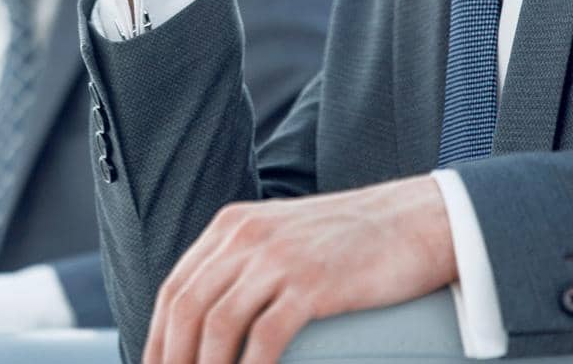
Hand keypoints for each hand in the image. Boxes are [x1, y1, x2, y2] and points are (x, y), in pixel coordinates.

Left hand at [145, 176, 457, 363]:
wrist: (414, 221)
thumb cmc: (351, 241)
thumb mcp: (283, 238)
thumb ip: (245, 264)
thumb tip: (213, 315)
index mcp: (232, 226)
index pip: (175, 287)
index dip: (157, 336)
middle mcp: (246, 237)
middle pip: (187, 308)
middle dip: (172, 357)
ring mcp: (278, 258)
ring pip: (217, 324)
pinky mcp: (312, 284)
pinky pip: (265, 336)